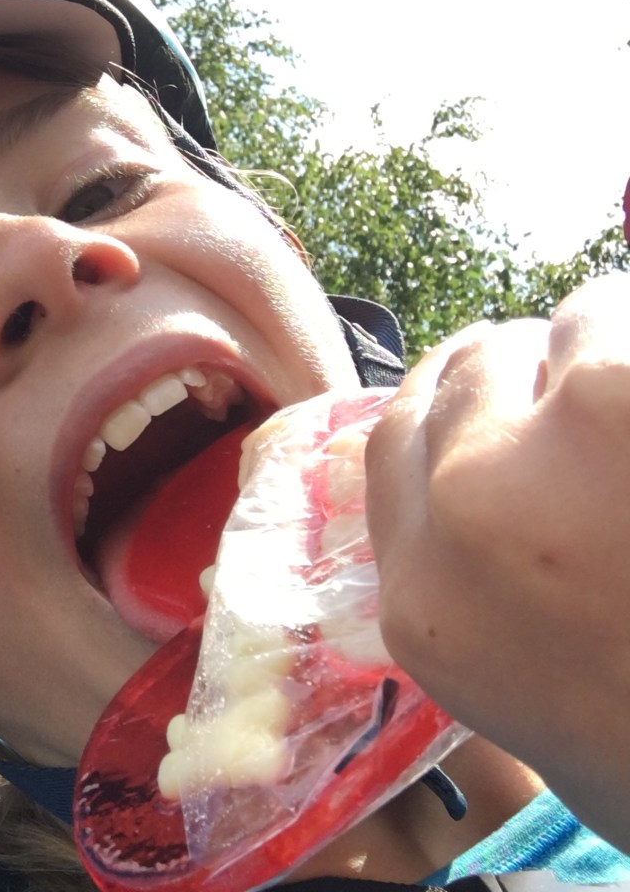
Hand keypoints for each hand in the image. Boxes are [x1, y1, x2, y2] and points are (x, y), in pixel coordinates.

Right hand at [365, 273, 629, 845]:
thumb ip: (462, 576)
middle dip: (528, 370)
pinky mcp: (627, 394)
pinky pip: (622, 314)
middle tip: (593, 393)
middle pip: (468, 372)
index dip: (441, 397)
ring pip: (566, 327)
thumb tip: (456, 474)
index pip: (392, 441)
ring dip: (610, 350)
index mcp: (427, 601)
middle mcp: (464, 514)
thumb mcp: (518, 684)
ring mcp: (555, 447)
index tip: (487, 380)